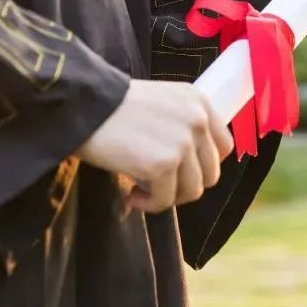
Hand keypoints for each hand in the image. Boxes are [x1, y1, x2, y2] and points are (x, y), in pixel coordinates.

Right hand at [76, 79, 233, 212]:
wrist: (82, 105)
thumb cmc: (114, 107)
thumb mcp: (163, 102)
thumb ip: (184, 125)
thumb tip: (194, 165)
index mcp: (200, 102)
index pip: (224, 146)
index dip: (203, 165)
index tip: (180, 171)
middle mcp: (198, 120)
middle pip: (210, 174)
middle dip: (184, 185)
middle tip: (158, 184)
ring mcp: (183, 143)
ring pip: (191, 191)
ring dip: (166, 196)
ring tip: (141, 188)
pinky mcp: (163, 165)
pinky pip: (165, 201)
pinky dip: (147, 204)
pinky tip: (130, 194)